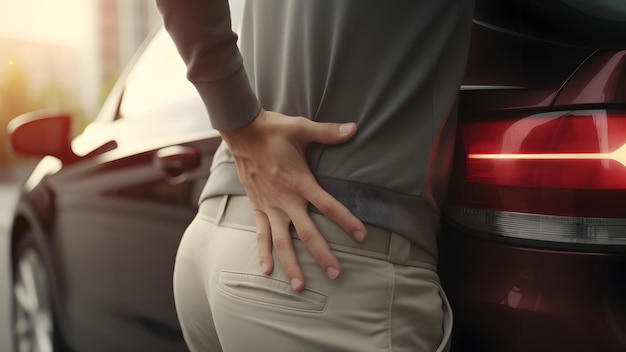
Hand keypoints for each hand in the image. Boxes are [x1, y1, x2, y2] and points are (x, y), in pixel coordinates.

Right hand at [219, 109, 366, 290]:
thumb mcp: (302, 127)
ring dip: (291, 264)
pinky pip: (261, 235)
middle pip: (307, 233)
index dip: (346, 220)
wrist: (241, 132)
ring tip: (299, 286)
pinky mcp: (257, 207)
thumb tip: (354, 128)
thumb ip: (329, 132)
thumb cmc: (273, 130)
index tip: (362, 236)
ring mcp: (270, 206)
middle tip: (336, 274)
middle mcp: (285, 199)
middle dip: (322, 254)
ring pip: (281, 242)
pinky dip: (263, 253)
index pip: (328, 205)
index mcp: (299, 181)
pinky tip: (267, 271)